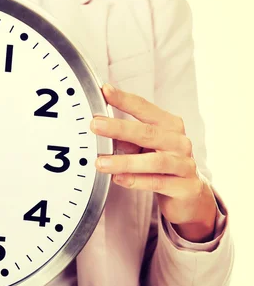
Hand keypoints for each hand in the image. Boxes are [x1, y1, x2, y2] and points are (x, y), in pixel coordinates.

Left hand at [91, 84, 216, 242]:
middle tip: (95, 125)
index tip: (105, 91)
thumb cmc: (163, 165)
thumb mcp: (145, 147)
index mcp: (169, 126)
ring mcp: (185, 165)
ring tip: (100, 162)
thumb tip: (97, 127)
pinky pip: (158, 183)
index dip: (124, 99)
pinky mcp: (186, 187)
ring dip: (125, 161)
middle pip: (148, 132)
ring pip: (154, 161)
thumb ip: (125, 137)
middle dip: (119, 128)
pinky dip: (136, 181)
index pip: (145, 108)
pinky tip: (118, 179)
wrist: (190, 195)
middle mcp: (179, 142)